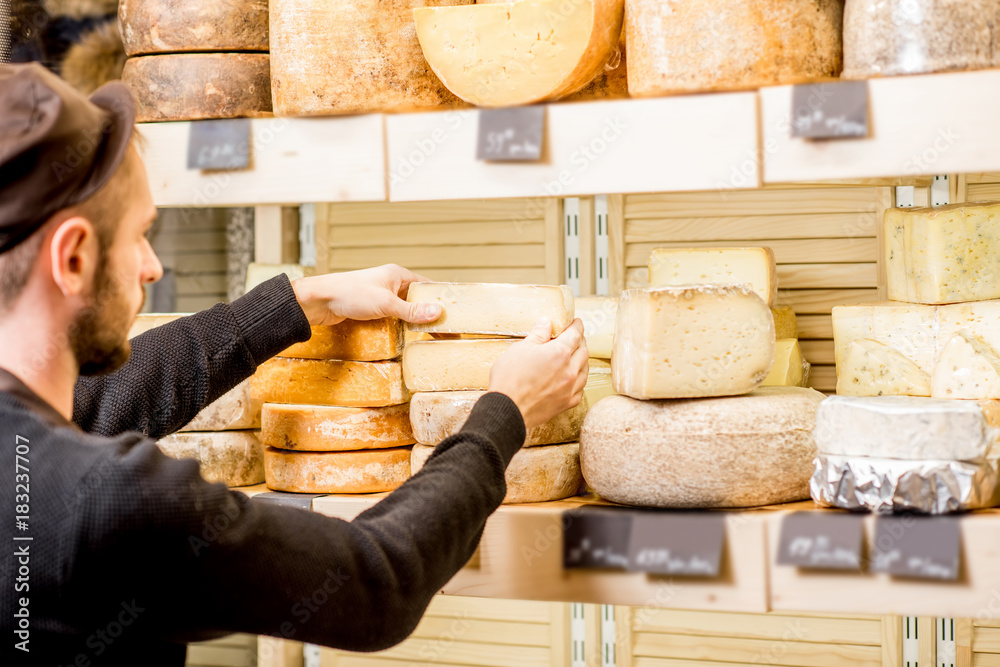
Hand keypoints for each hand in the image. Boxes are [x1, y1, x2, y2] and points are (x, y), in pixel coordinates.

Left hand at [291, 264, 442, 326]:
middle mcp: (391, 283)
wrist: (319, 301)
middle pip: (417, 299)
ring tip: (431, 335)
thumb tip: (437, 313)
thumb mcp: (385, 303)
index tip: (454, 314)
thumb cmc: (350, 294)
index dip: (440, 298)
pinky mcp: (372, 309)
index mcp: (397, 275)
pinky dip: (402, 325)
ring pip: (405, 309)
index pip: (426, 285)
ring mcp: (381, 296)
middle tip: (446, 330)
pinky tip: (409, 336)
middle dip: (430, 313)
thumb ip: (411, 310)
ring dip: (416, 321)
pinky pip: (393, 317)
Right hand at [489, 318, 588, 429]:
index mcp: (559, 353)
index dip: (577, 326)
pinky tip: (572, 379)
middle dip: (580, 341)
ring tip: (575, 357)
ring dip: (581, 361)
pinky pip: (580, 389)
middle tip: (573, 338)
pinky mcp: (566, 403)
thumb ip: (537, 335)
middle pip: (583, 351)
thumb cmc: (510, 378)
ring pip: (585, 370)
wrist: (507, 410)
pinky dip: (579, 380)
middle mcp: (570, 370)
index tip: (576, 323)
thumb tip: (545, 323)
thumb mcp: (520, 349)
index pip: (575, 335)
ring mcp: (570, 388)